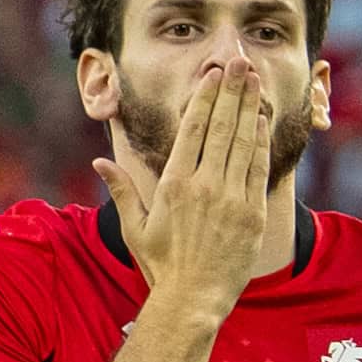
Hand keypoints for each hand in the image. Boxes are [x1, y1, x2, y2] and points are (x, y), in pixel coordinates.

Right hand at [93, 57, 270, 318]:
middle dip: (231, 91)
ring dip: (249, 108)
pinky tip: (261, 120)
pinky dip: (260, 142)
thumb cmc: (162, 265)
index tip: (212, 75)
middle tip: (239, 62)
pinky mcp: (252, 213)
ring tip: (255, 80)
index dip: (204, 98)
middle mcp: (204, 186)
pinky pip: (258, 169)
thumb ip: (122, 191)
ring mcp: (231, 199)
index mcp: (174, 185)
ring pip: (242, 143)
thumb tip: (99, 163)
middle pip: (220, 127)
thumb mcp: (136, 228)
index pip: (192, 130)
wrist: (194, 299)